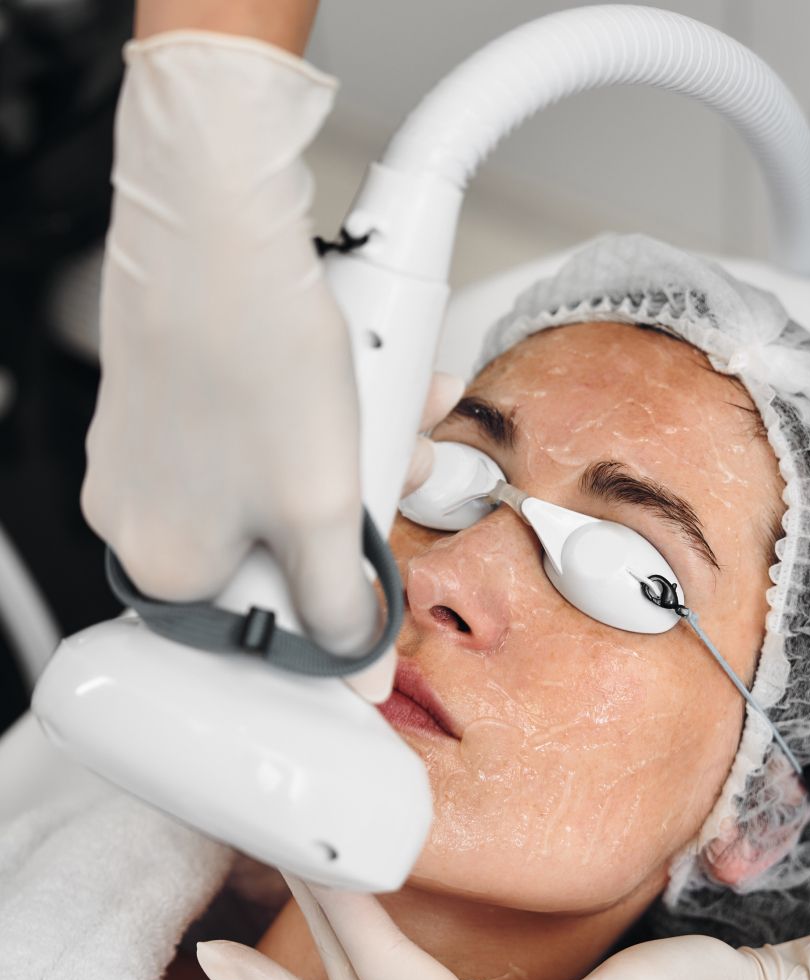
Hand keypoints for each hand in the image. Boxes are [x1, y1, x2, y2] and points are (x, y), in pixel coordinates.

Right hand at [79, 33, 460, 702]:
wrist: (218, 220)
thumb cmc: (256, 358)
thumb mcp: (322, 509)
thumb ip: (342, 601)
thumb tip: (356, 664)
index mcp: (165, 563)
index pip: (261, 627)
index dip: (335, 609)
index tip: (379, 585)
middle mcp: (142, 513)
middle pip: (277, 552)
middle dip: (360, 513)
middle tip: (401, 477)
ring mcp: (153, 450)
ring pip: (282, 483)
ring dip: (359, 456)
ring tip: (403, 416)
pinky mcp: (177, 395)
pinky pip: (265, 430)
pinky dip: (325, 414)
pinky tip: (372, 382)